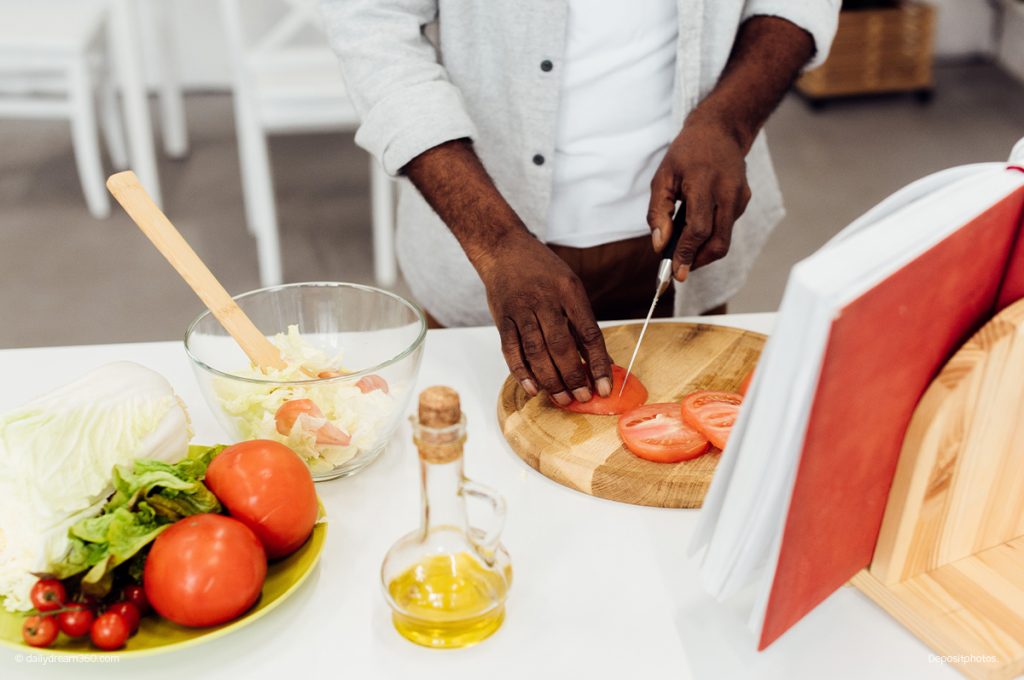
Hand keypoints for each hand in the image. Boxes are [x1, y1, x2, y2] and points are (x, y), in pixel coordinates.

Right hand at [476, 230, 612, 404]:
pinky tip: (534, 388)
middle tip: (583, 398)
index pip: (588, 333)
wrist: (504, 250)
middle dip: (574, 376)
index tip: (605, 386)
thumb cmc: (543, 272)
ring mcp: (521, 309)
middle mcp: (544, 300)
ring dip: (551, 380)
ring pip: (536, 352)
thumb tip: (603, 361)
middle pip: (561, 346)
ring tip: (562, 398)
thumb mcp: (570, 288)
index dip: (598, 363)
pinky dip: (522, 372)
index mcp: (569, 291)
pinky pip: (511, 350)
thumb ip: (583, 325)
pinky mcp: (502, 318)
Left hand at [647, 114, 751, 280]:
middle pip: (718, 241)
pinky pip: (727, 227)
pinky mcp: (744, 200)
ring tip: (683, 249)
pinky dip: (711, 236)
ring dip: (704, 250)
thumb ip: (658, 211)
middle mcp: (728, 192)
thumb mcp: (662, 177)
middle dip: (699, 260)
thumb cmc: (686, 153)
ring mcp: (740, 197)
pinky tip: (696, 230)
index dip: (687, 253)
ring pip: (724, 238)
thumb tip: (660, 244)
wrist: (720, 130)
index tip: (676, 272)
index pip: (699, 228)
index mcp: (705, 183)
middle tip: (680, 269)